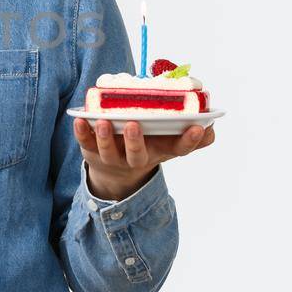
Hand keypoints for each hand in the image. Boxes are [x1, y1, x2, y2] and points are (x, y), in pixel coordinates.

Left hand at [72, 117, 215, 200]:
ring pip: (109, 151)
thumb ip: (188, 133)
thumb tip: (211, 123)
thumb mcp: (169, 141)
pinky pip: (86, 143)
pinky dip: (81, 132)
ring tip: (104, 122)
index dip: (189, 141)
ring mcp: (113, 156)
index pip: (179, 149)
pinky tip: (80, 119)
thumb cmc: (148, 144)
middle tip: (134, 124)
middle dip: (136, 141)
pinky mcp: (92, 151)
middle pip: (137, 155)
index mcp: (160, 151)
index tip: (196, 128)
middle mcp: (137, 158)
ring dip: (105, 137)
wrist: (116, 171)